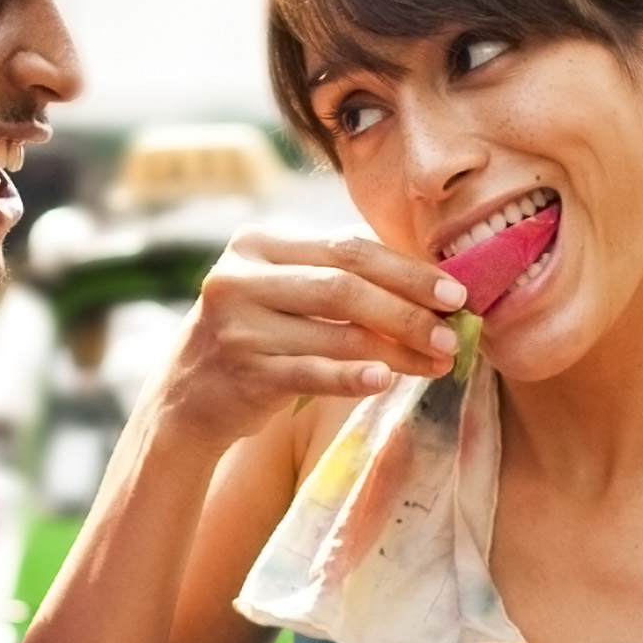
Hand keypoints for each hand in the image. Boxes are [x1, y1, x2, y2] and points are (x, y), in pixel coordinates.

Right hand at [146, 226, 462, 456]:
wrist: (186, 398)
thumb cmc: (255, 338)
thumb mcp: (280, 292)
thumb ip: (338, 279)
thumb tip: (432, 289)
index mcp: (256, 244)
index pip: (346, 248)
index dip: (406, 270)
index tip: (455, 292)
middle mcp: (240, 278)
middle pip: (343, 286)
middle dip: (408, 309)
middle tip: (452, 331)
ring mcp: (237, 326)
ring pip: (335, 333)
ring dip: (396, 350)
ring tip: (438, 362)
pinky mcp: (243, 372)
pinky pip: (312, 374)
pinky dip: (353, 378)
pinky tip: (386, 381)